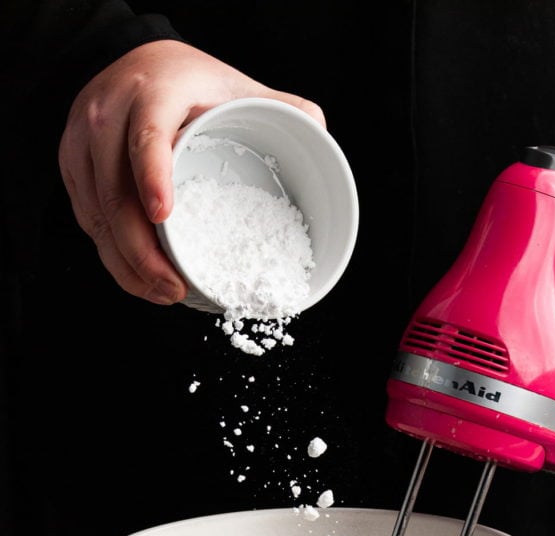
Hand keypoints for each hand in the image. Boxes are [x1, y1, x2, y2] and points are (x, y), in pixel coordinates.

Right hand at [58, 39, 325, 304]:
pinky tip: (140, 277)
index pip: (145, 136)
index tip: (163, 216)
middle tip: (175, 286)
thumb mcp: (238, 86)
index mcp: (153, 93)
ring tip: (163, 291)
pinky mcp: (73, 166)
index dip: (151, 178)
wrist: (141, 64)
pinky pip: (86, 219)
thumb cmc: (192, 83)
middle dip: (141, 252)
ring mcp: (83, 142)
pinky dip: (112, 255)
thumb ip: (284, 107)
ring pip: (96, 215)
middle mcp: (108, 114)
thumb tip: (322, 137)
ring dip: (126, 264)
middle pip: (113, 192)